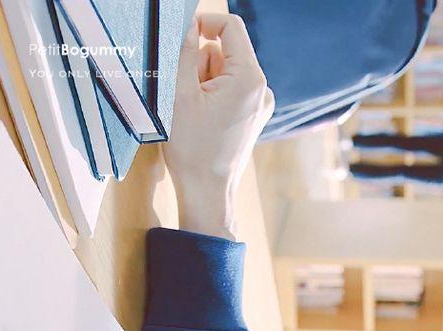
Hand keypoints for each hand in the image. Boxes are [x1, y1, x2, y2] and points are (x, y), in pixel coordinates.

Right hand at [163, 11, 274, 239]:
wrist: (207, 195)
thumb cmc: (193, 151)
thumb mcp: (179, 95)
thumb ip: (184, 52)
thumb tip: (188, 26)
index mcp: (249, 79)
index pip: (231, 26)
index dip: (205, 22)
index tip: (183, 34)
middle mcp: (262, 89)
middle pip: (225, 51)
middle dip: (200, 63)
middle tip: (186, 94)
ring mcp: (260, 105)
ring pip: (225, 72)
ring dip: (204, 81)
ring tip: (194, 112)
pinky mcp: (253, 117)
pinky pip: (230, 90)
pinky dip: (213, 96)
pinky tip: (204, 120)